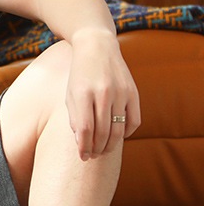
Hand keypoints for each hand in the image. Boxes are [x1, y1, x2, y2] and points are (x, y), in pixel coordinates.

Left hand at [65, 29, 140, 159]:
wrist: (97, 48)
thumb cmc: (80, 75)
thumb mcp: (71, 94)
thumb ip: (75, 117)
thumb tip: (82, 143)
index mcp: (83, 93)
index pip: (85, 129)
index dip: (84, 147)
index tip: (83, 157)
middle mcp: (104, 93)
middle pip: (103, 132)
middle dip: (97, 149)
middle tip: (93, 156)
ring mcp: (121, 93)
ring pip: (119, 129)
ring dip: (111, 145)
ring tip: (103, 151)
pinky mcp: (134, 92)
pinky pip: (134, 121)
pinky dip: (126, 133)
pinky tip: (118, 136)